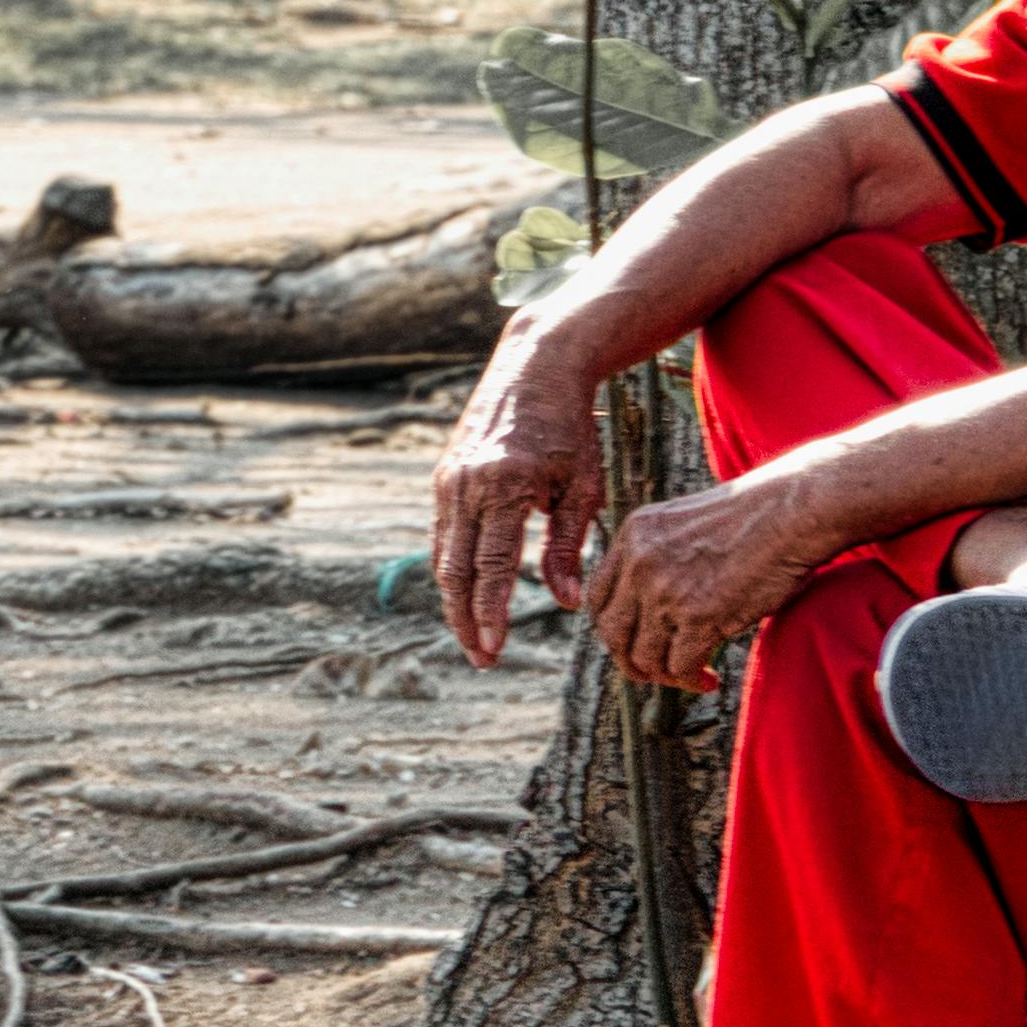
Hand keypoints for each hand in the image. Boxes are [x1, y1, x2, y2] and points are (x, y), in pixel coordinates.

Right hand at [429, 346, 601, 665]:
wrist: (535, 365)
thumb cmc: (571, 427)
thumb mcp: (582, 485)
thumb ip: (569, 546)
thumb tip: (566, 603)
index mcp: (506, 485)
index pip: (492, 565)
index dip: (490, 613)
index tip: (495, 651)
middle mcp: (468, 483)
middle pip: (457, 571)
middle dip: (467, 621)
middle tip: (483, 661)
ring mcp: (450, 479)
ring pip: (444, 557)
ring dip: (456, 603)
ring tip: (475, 639)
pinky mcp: (444, 477)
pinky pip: (444, 535)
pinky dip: (453, 571)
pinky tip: (467, 598)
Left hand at [581, 471, 840, 692]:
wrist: (792, 510)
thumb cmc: (756, 516)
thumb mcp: (686, 522)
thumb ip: (659, 556)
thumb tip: (650, 608)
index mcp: (634, 535)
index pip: (598, 597)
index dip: (613, 629)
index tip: (636, 642)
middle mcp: (640, 562)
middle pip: (611, 633)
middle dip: (632, 661)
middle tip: (657, 673)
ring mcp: (665, 590)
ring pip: (644, 657)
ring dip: (667, 676)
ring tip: (693, 676)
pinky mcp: (698, 616)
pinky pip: (680, 666)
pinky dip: (693, 679)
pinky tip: (710, 679)